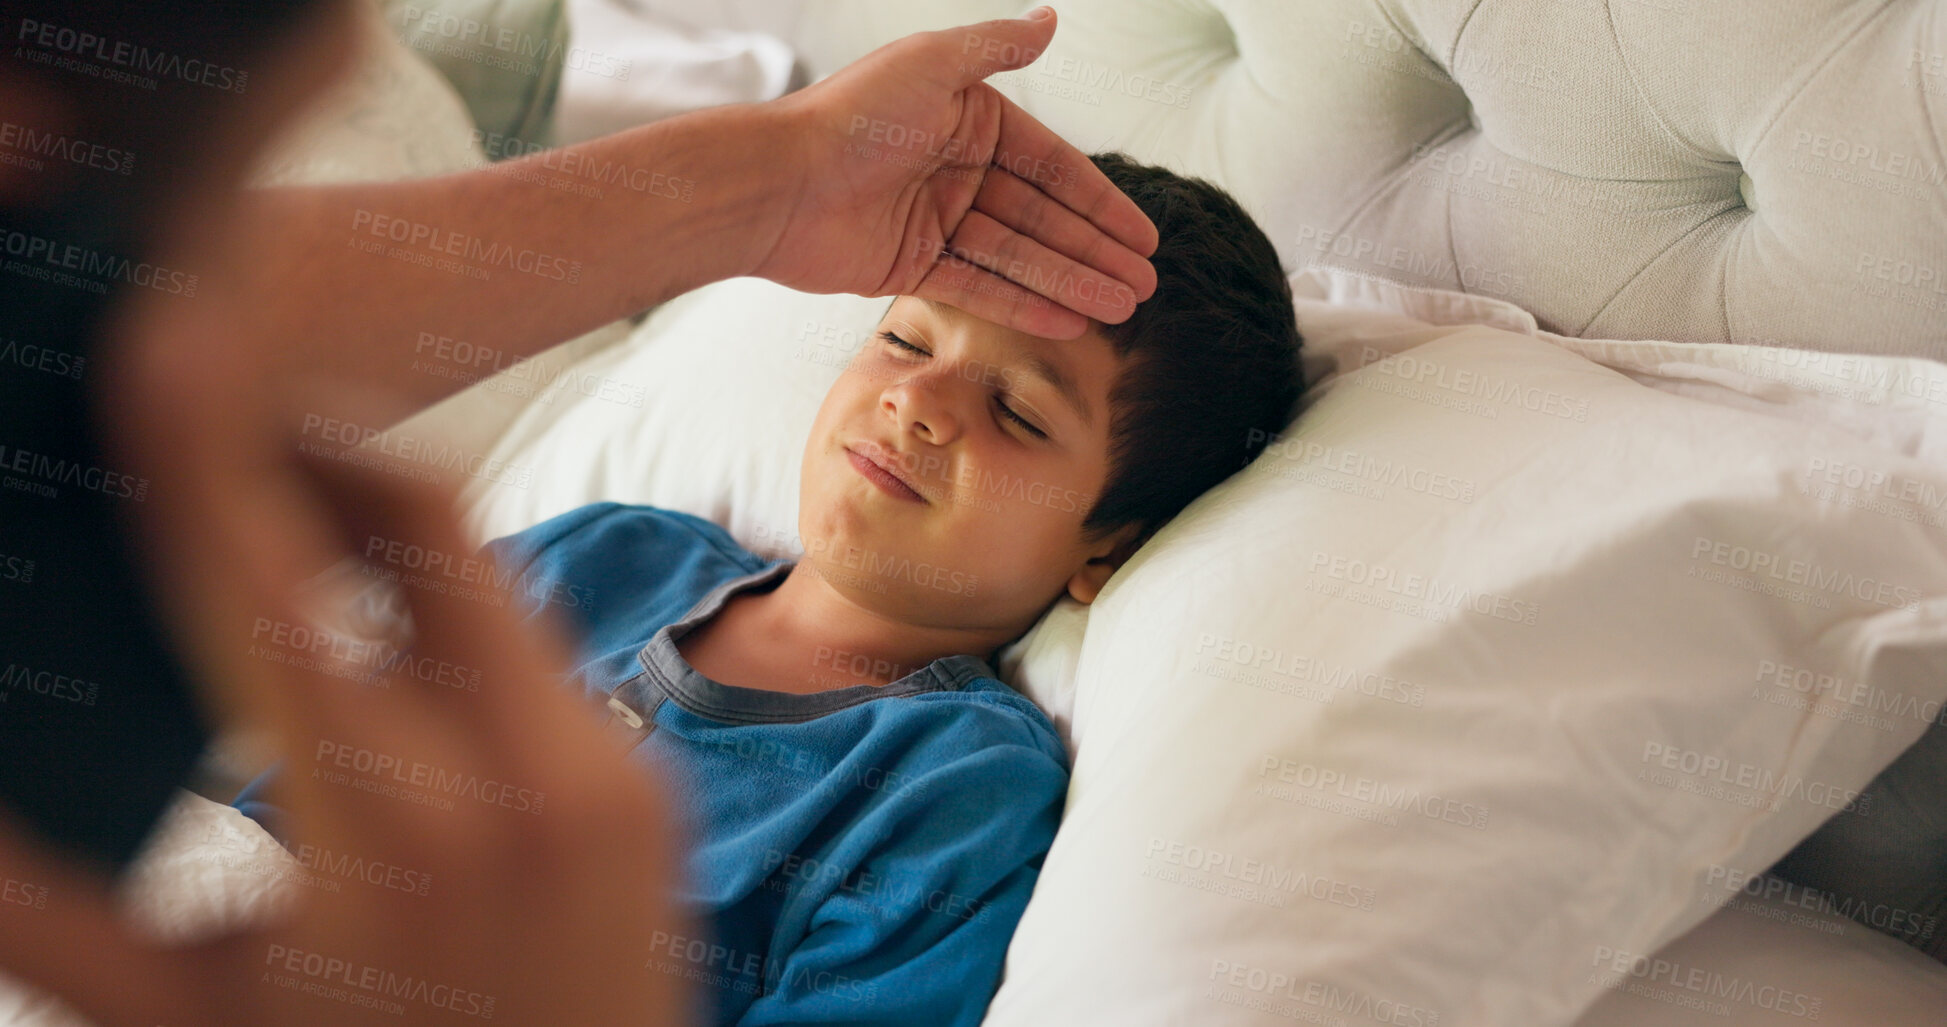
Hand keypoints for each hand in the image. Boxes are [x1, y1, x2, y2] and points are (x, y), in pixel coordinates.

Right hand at [0, 282, 693, 1024]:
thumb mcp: (174, 1015)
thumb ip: (44, 901)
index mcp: (387, 831)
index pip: (277, 590)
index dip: (210, 451)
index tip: (170, 331)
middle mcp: (525, 779)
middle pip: (424, 522)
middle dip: (317, 451)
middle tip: (227, 423)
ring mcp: (612, 773)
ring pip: (485, 573)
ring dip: (383, 533)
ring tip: (285, 527)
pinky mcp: (653, 784)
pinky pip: (540, 650)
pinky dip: (451, 619)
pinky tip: (380, 645)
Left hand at [751, 8, 1158, 338]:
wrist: (775, 183)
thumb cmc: (849, 115)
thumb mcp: (933, 64)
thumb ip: (997, 48)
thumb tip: (1050, 17)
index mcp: (967, 119)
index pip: (1051, 166)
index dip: (1099, 201)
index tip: (1142, 235)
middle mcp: (955, 170)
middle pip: (1041, 219)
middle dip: (1094, 252)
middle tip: (1144, 285)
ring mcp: (935, 221)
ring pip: (1018, 258)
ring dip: (1070, 283)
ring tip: (1122, 308)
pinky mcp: (910, 266)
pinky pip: (980, 288)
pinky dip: (1024, 305)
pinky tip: (1069, 321)